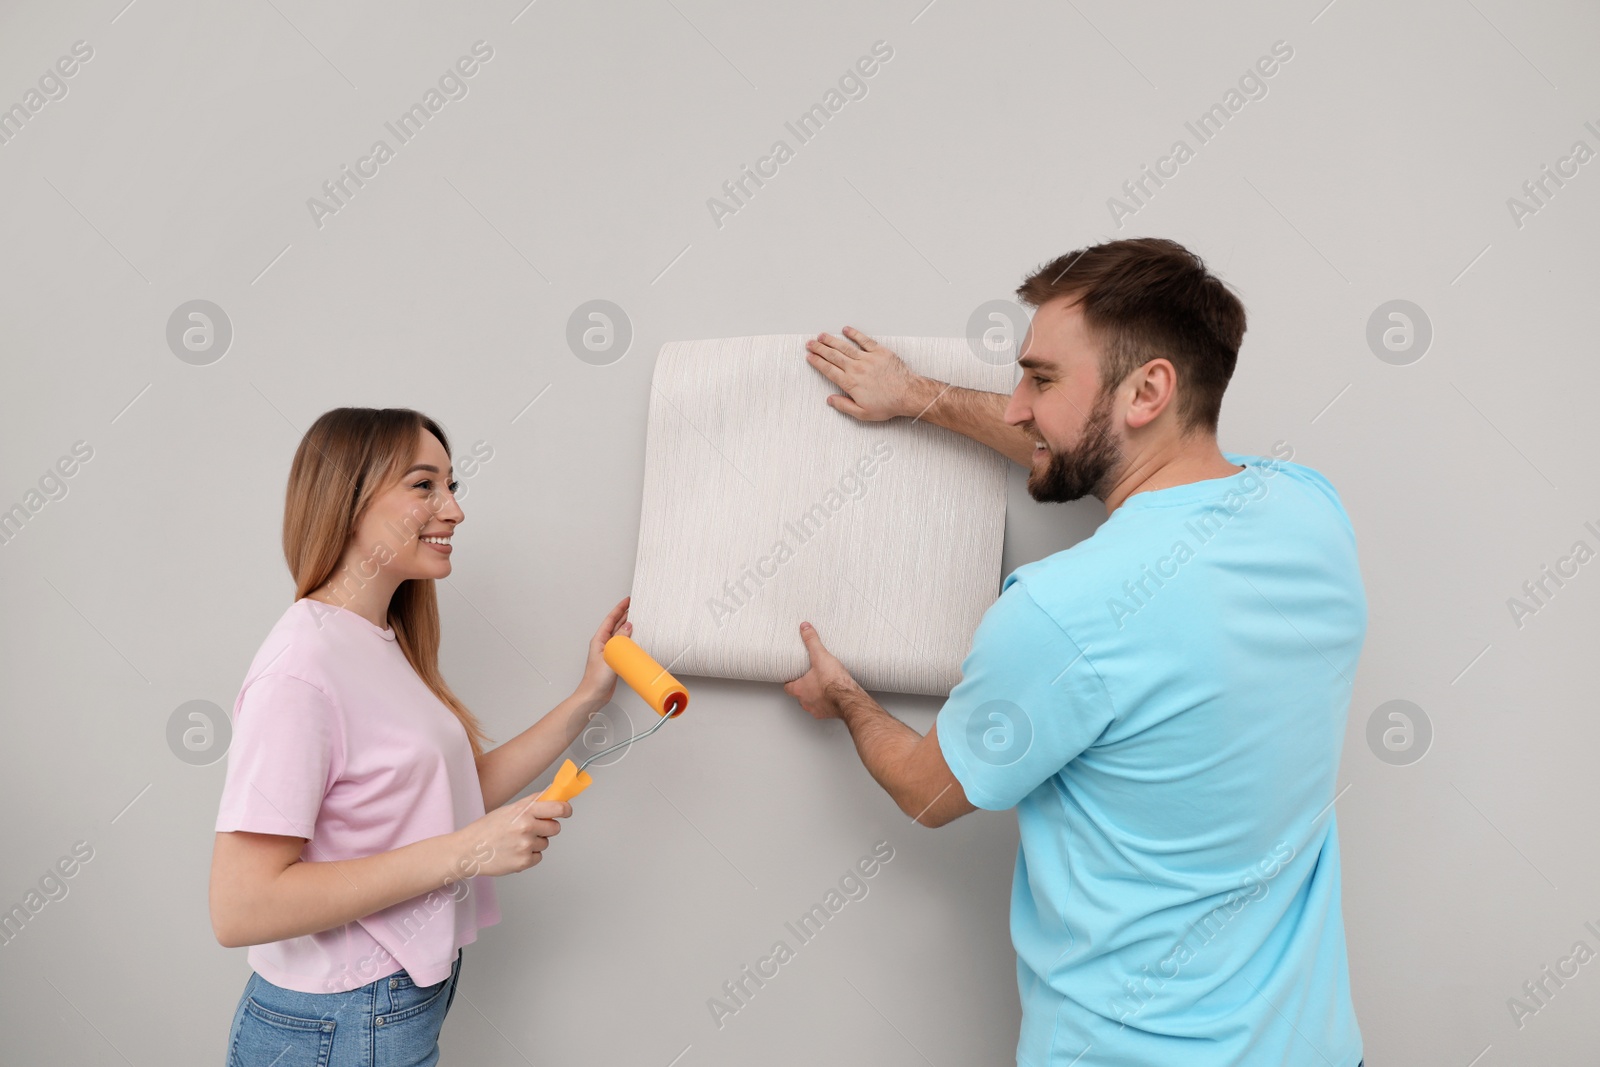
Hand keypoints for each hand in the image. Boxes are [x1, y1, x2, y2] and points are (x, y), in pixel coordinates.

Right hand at [454, 795, 570, 877]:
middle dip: (547, 829)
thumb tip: (551, 796)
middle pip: (555, 828)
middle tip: (532, 829)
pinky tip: (513, 852)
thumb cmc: (485, 830)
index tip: (567, 811)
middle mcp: (527, 827)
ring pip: (545, 843)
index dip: (566, 810)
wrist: (467, 851)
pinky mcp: (524, 862)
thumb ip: (531, 804)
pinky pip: (538, 857)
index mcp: (523, 811)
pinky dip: (529, 856)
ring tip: (515, 842)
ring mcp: (526, 845)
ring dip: (535, 843)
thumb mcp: (508, 810)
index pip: (557, 808)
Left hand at [576, 596, 631, 704]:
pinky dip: (631, 639)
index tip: (627, 600)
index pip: (610, 619)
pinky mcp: (615, 659)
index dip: (619, 608)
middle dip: (625, 614)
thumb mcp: (609, 656)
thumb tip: (627, 626)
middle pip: (616, 624)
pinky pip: (624, 645)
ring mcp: (609, 651)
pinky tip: (637, 638)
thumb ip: (619, 641)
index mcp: (599, 640)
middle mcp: (603, 644)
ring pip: (620, 634)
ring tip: (638, 618)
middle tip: (635, 606)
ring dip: (628, 626)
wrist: (594, 695)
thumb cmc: (596, 679)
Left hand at [783, 621, 866, 720]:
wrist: (849, 698)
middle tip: (809, 678)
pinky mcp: (829, 714)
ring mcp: (817, 710)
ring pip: (812, 703)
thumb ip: (812, 641)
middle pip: (799, 695)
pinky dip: (827, 702)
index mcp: (800, 689)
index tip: (792, 676)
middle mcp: (806, 702)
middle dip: (804, 687)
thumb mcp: (820, 656)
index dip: (790, 681)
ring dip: (815, 696)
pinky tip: (834, 695)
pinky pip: (825, 709)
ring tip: (823, 686)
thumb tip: (805, 628)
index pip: (788, 687)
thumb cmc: (833, 682)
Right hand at [805, 327, 927, 420]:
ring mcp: (868, 358)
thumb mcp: (862, 413)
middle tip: (810, 344)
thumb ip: (844, 406)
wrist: (907, 394)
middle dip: (819, 349)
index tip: (810, 357)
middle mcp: (856, 368)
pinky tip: (846, 330)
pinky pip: (864, 340)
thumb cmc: (888, 404)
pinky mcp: (880, 352)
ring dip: (832, 340)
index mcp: (850, 383)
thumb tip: (831, 400)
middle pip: (833, 356)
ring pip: (845, 346)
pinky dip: (854, 334)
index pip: (829, 370)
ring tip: (822, 336)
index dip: (817, 362)